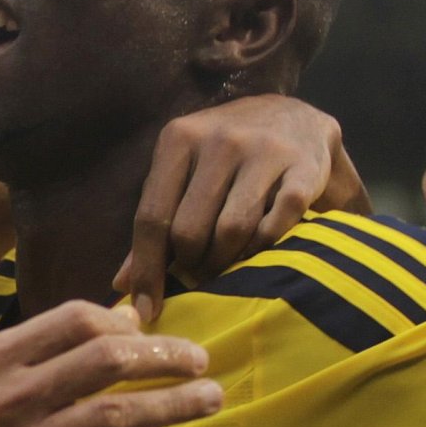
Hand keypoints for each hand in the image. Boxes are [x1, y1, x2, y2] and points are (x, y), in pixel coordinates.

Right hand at [0, 301, 219, 426]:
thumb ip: (40, 353)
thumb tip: (118, 320)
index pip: (75, 320)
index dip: (124, 323)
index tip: (151, 335)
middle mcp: (11, 397)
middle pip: (106, 359)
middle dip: (165, 355)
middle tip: (201, 360)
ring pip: (115, 414)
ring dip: (173, 404)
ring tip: (211, 399)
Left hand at [114, 93, 356, 322]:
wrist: (294, 116)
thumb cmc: (223, 157)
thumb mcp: (182, 174)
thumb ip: (155, 224)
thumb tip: (121, 285)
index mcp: (178, 138)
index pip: (152, 217)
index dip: (147, 270)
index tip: (148, 310)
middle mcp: (219, 140)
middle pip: (190, 230)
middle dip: (190, 264)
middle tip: (198, 272)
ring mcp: (264, 151)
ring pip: (232, 231)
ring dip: (225, 262)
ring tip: (225, 264)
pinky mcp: (304, 168)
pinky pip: (275, 226)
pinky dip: (262, 248)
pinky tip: (258, 249)